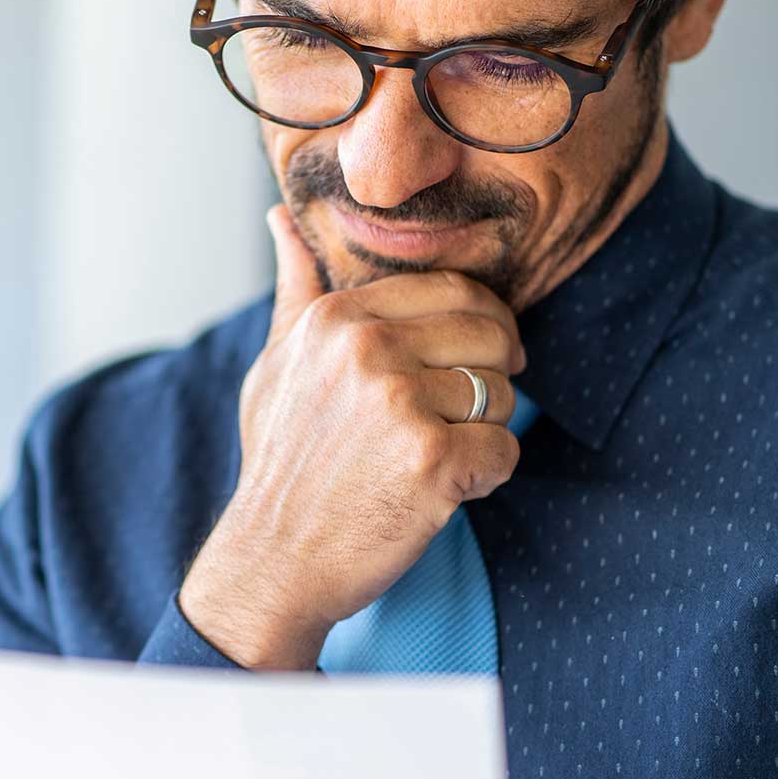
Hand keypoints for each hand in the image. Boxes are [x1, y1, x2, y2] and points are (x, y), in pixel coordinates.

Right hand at [178, 206, 525, 668]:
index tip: (470, 361)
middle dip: (491, 376)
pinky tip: (443, 490)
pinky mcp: (430, 460)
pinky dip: (486, 476)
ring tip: (436, 456)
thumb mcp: (275, 365)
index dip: (480, 326)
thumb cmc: (282, 462)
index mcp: (336, 318)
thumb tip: (282, 216)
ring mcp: (398, 402)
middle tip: (460, 415)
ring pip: (502, 394)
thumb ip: (297, 289)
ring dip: (485, 431)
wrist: (272, 561)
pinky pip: (505, 450)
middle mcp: (366, 349)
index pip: (454, 291)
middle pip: (490, 335)